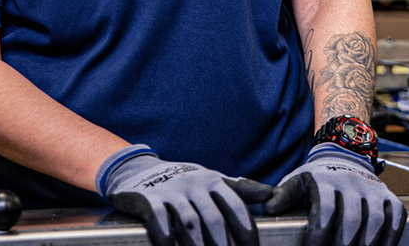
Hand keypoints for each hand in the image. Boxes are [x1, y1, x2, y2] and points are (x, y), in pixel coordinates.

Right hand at [98, 144, 272, 245]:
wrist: (139, 170)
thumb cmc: (184, 183)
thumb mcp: (211, 180)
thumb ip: (239, 189)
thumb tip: (269, 194)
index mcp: (213, 181)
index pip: (235, 206)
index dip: (246, 230)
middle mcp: (194, 184)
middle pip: (214, 219)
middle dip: (223, 244)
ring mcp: (170, 191)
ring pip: (189, 223)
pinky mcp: (147, 199)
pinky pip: (158, 218)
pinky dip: (165, 235)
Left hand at [262, 144, 405, 245]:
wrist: (344, 156)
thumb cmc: (315, 179)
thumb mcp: (295, 182)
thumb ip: (282, 196)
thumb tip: (267, 208)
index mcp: (324, 180)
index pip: (325, 211)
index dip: (318, 238)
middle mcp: (350, 182)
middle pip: (352, 220)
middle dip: (343, 245)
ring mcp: (372, 188)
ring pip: (376, 220)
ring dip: (367, 245)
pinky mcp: (389, 195)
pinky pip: (396, 217)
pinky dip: (391, 238)